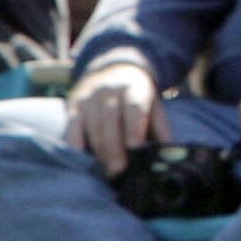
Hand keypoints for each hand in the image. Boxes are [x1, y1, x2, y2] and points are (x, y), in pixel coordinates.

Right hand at [67, 61, 168, 176]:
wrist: (111, 68)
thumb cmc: (136, 95)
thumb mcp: (153, 104)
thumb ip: (161, 127)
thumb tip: (168, 152)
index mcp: (133, 88)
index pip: (134, 108)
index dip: (134, 128)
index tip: (135, 149)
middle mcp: (109, 90)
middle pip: (110, 121)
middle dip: (113, 148)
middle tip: (118, 171)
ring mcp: (89, 98)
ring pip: (91, 126)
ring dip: (98, 151)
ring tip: (105, 172)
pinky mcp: (73, 106)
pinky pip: (72, 128)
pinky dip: (75, 145)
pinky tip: (82, 161)